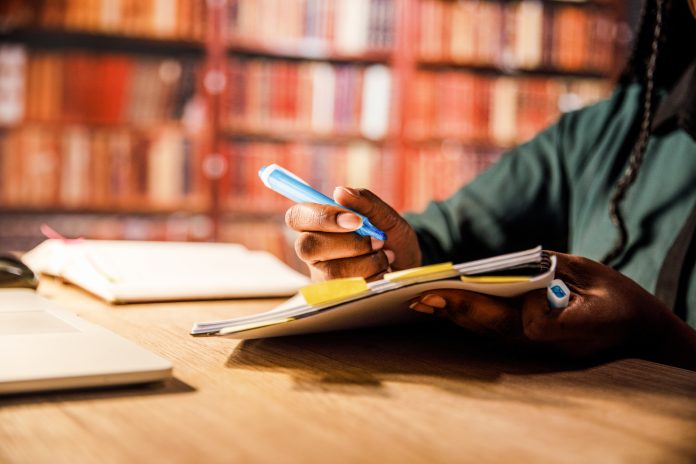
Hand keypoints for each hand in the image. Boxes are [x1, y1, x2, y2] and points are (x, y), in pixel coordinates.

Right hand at [285, 187, 420, 280]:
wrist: (409, 268)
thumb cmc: (393, 239)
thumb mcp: (386, 217)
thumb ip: (365, 202)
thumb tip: (339, 191)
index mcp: (318, 225)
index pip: (297, 217)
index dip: (321, 217)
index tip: (354, 220)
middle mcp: (314, 251)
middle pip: (307, 247)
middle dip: (348, 244)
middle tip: (377, 241)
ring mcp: (322, 276)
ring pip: (332, 271)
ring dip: (367, 262)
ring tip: (385, 255)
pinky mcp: (335, 296)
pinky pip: (348, 289)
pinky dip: (374, 277)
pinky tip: (383, 272)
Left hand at [410, 251, 695, 365]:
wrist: (640, 329)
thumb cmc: (618, 304)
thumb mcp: (594, 287)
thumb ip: (556, 288)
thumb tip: (522, 297)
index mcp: (548, 327)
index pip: (495, 316)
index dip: (463, 304)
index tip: (434, 294)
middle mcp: (534, 338)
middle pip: (481, 324)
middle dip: (446, 309)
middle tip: (412, 296)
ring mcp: (532, 341)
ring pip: (484, 328)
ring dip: (451, 314)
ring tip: (419, 299)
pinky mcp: (531, 335)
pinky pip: (495, 326)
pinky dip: (468, 315)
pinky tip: (446, 303)